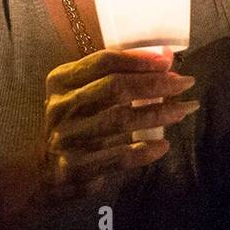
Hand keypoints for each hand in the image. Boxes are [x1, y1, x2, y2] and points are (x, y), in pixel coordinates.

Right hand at [1, 48, 196, 229]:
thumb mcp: (83, 94)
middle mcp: (61, 107)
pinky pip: (118, 157)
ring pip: (121, 121)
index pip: (103, 62)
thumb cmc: (75, 123)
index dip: (138, 59)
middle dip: (155, 84)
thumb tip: (165, 58)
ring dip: (159, 114)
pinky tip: (164, 145)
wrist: (44, 171)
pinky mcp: (76, 167)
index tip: (168, 61)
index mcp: (60, 81)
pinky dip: (145, 151)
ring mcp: (67, 138)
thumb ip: (118, 76)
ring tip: (184, 110)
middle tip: (185, 83)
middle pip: (115, 89)